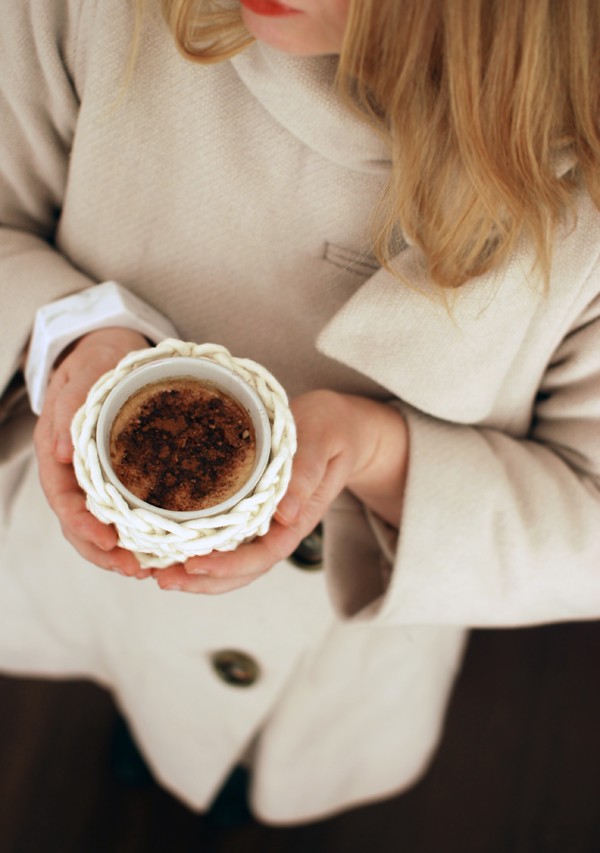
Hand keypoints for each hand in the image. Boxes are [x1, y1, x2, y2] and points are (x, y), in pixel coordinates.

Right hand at [33, 327, 151, 578]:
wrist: (113, 349)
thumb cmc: (97, 360)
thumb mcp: (85, 373)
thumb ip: (71, 409)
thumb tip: (61, 452)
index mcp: (57, 452)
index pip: (63, 501)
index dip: (83, 526)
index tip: (110, 541)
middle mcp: (74, 472)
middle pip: (80, 525)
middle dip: (105, 552)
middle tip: (138, 570)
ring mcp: (97, 477)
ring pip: (101, 525)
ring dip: (122, 551)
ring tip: (150, 570)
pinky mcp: (121, 476)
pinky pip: (124, 511)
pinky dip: (138, 533)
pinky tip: (161, 546)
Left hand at [152, 389, 408, 594]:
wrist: (337, 425)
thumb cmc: (330, 429)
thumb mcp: (322, 443)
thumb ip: (307, 473)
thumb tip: (285, 514)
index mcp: (297, 518)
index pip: (263, 555)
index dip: (229, 566)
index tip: (194, 563)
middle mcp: (278, 528)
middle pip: (242, 571)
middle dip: (202, 580)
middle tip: (162, 578)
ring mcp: (263, 522)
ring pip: (230, 561)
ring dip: (195, 573)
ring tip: (156, 573)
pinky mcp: (249, 509)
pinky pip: (224, 538)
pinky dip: (196, 548)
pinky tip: (168, 547)